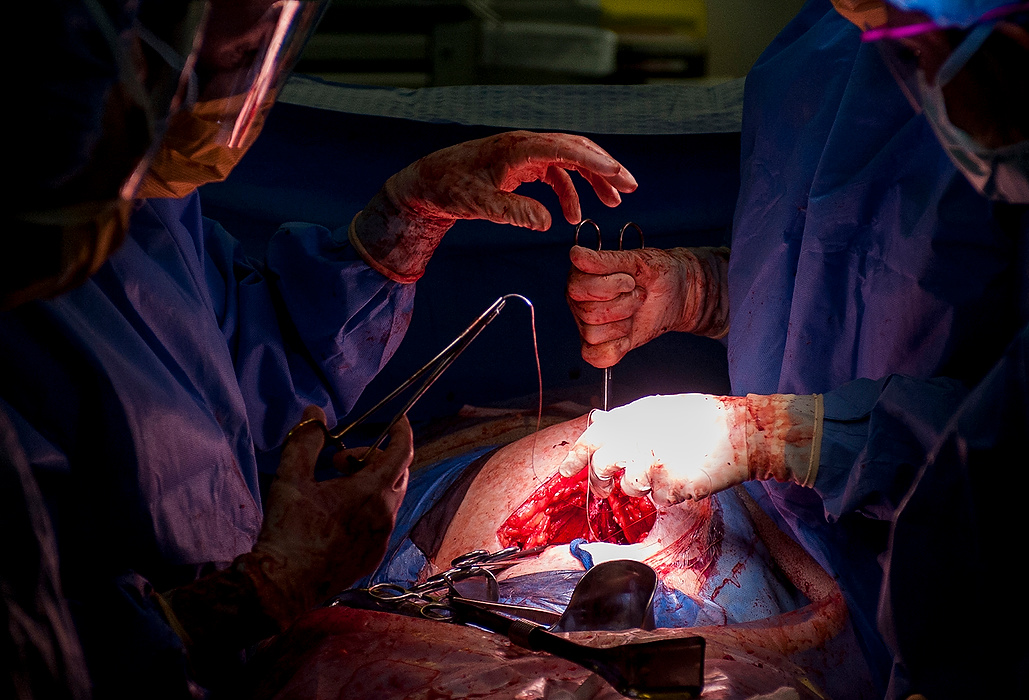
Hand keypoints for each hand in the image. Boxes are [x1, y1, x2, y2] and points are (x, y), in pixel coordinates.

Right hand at [244, 405, 411, 626]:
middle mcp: (386, 515)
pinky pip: (381, 523)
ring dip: (369, 484)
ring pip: (389, 499)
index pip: (401, 452)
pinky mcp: (373, 556)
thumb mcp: (291, 477)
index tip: (398, 420)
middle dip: (373, 457)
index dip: (402, 432)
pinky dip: (367, 508)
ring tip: (334, 488)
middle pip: (396, 473)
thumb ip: (306, 440)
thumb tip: (315, 412)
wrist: (283, 584)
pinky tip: (337, 515)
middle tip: (338, 461)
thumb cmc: (288, 529)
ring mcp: (382, 538)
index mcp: (371, 492)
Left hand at [350, 131, 637, 281]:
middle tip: (629, 187)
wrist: (427, 183)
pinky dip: (567, 191)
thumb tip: (547, 223)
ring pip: (568, 161)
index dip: (596, 163)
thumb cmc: (449, 189)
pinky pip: (553, 174)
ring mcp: (523, 154)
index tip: (620, 177)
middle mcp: (525, 145)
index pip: (566, 149)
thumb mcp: (479, 204)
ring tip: (610, 204)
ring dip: (591, 181)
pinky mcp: (519, 165)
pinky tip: (571, 215)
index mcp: (518, 148)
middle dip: (605, 168)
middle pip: (576, 149)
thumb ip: (513, 213)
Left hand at [558, 393, 820, 505]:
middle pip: (602, 467)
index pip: (591, 438)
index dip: (575, 458)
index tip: (566, 472)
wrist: (741, 431)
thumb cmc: (701, 419)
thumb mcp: (658, 409)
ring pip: (629, 487)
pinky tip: (685, 476)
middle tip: (605, 487)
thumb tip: (598, 421)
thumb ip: (626, 418)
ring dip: (642, 486)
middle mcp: (637, 438)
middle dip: (600, 481)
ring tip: (665, 470)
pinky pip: (658, 498)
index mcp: (632, 417)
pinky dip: (669, 493)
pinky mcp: (670, 485)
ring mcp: (653, 462)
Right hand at [566, 246, 730, 367]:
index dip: (607, 287)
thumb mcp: (635, 261)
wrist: (678, 293)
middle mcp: (579, 301)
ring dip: (623, 323)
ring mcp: (587, 324)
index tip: (629, 281)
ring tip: (634, 310)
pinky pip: (595, 356)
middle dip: (622, 304)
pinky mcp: (600, 346)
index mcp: (581, 276)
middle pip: (588, 312)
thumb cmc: (656, 273)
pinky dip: (615, 348)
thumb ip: (604, 260)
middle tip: (637, 294)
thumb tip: (575, 255)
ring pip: (593, 334)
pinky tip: (627, 335)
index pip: (577, 288)